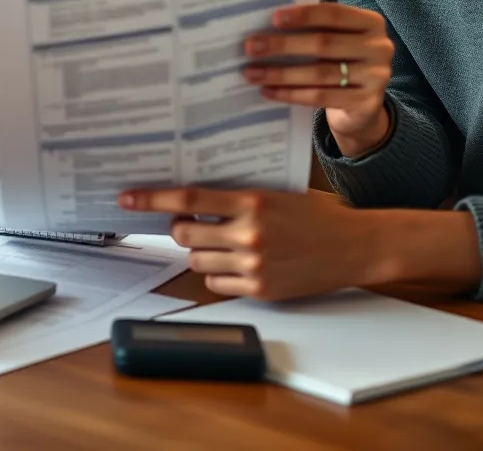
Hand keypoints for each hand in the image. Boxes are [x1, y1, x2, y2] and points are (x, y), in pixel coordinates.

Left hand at [118, 186, 380, 299]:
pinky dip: (217, 274)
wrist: (355, 245)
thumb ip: (236, 194)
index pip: (187, 199)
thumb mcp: (275, 192)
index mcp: (250, 201)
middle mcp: (248, 233)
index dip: (152, 198)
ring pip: (196, 260)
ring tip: (219, 242)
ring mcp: (253, 265)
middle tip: (188, 223)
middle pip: (184, 233)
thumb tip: (192, 195)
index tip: (127, 198)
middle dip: (180, 228)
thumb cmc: (316, 213)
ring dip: (199, 251)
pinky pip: (215, 283)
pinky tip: (235, 262)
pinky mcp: (260, 290)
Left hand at [243, 3, 393, 156]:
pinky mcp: (367, 103)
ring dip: (281, 73)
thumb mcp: (335, 39)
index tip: (273, 18)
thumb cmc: (339, 61)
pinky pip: (321, 97)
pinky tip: (269, 91)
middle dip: (283, 45)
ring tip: (252, 72)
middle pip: (324, 44)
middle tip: (251, 47)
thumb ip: (313, 29)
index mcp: (371, 23)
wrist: (362, 106)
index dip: (303, 15)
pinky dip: (291, 94)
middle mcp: (380, 47)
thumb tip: (265, 25)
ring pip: (320, 73)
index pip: (334, 14)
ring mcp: (377, 77)